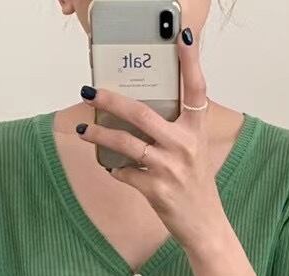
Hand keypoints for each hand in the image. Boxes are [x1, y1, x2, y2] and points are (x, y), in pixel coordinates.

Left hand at [77, 29, 228, 255]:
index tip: (183, 36)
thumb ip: (176, 127)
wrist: (205, 226)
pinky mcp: (156, 191)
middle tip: (91, 91)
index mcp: (197, 130)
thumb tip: (141, 108)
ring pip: (126, 144)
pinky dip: (114, 169)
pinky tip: (109, 166)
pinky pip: (124, 173)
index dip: (191, 61)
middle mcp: (185, 146)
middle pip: (142, 114)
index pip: (196, 89)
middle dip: (111, 101)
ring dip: (99, 136)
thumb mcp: (195, 150)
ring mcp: (169, 169)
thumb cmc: (196, 185)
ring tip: (83, 131)